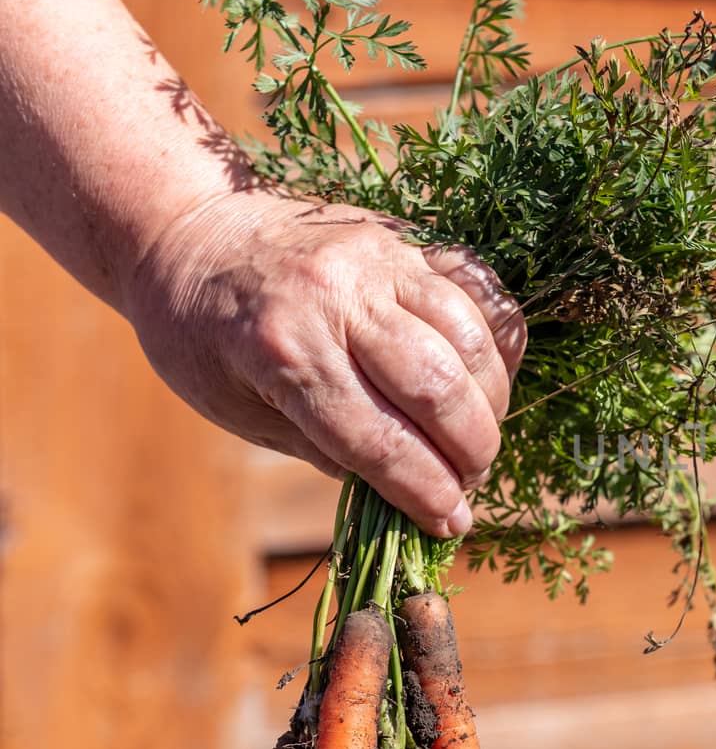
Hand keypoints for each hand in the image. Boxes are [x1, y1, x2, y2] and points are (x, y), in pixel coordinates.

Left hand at [123, 188, 526, 537]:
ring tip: (479, 436)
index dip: (424, 492)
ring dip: (491, 402)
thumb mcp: (235, 406)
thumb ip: (318, 446)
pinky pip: (477, 290)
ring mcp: (378, 258)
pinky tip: (489, 379)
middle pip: (436, 389)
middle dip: (469, 452)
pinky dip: (497, 341)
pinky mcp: (405, 239)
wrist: (185, 225)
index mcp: (280, 349)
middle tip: (469, 482)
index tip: (451, 524)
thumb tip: (399, 487)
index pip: (377, 439)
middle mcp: (336, 297)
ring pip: (469, 339)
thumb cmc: (200, 330)